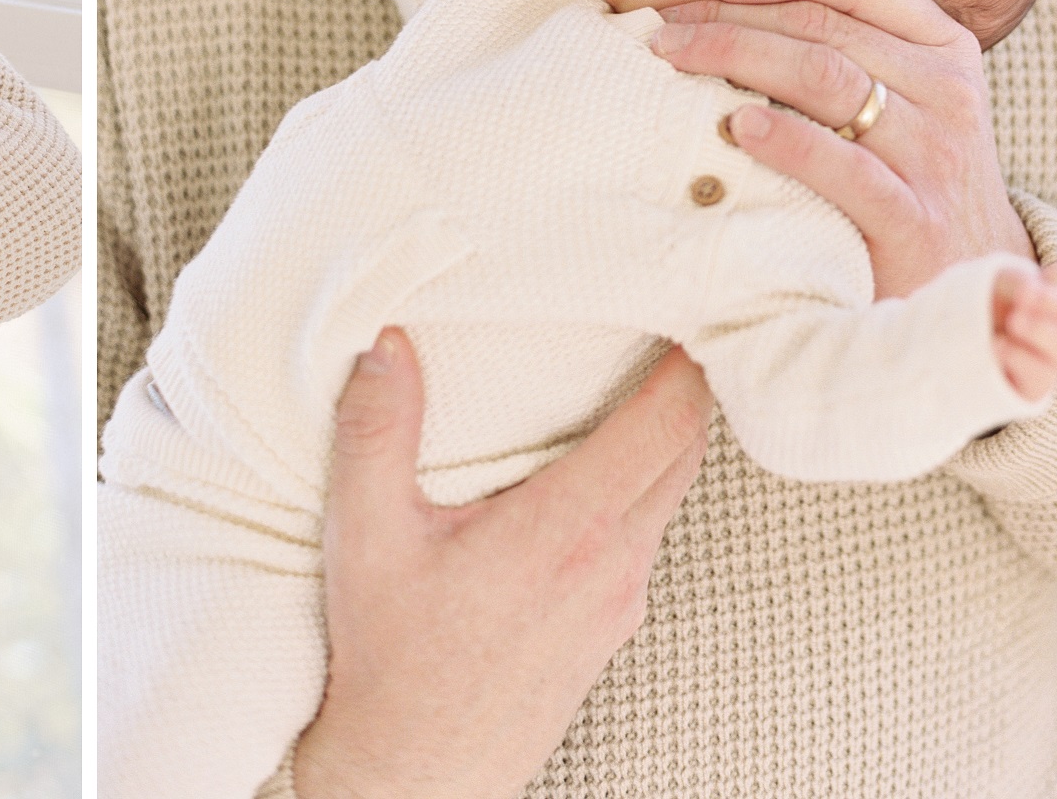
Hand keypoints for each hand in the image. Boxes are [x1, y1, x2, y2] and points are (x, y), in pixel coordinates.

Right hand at [292, 330, 710, 798]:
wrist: (415, 777)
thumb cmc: (389, 661)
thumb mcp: (365, 536)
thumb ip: (376, 431)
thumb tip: (386, 343)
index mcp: (567, 530)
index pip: (666, 425)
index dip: (689, 360)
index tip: (690, 305)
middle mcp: (613, 566)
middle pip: (686, 454)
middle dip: (688, 385)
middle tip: (675, 324)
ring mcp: (618, 604)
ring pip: (669, 498)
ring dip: (664, 440)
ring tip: (636, 385)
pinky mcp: (608, 631)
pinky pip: (644, 539)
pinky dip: (640, 490)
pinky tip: (595, 476)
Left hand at [650, 0, 1033, 297]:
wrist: (973, 281)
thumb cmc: (914, 178)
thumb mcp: (907, 101)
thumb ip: (855, 50)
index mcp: (944, 50)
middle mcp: (947, 92)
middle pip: (825, 26)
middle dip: (734, 17)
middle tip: (667, 27)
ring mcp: (934, 156)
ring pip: (826, 78)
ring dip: (738, 57)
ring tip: (676, 60)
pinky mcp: (913, 220)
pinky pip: (843, 167)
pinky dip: (785, 141)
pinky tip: (734, 128)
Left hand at [991, 261, 1056, 400]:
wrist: (948, 349)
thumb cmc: (978, 309)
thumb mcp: (992, 285)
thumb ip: (1016, 281)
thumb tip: (1030, 288)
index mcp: (1053, 299)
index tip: (1043, 275)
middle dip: (1053, 301)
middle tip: (1023, 294)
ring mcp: (1049, 360)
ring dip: (1040, 330)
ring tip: (1013, 320)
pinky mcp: (1032, 386)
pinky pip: (1039, 377)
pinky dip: (1018, 357)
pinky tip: (997, 344)